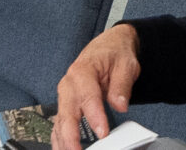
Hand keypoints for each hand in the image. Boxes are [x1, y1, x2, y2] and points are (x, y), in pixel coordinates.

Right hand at [52, 23, 140, 149]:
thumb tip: (120, 104)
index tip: (103, 132)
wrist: (108, 46)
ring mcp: (65, 96)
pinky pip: (60, 124)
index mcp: (82, 71)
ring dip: (62, 141)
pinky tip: (62, 149)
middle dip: (71, 135)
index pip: (88, 97)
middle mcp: (69, 84)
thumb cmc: (114, 54)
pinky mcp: (66, 104)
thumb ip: (122, 85)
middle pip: (67, 113)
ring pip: (60, 122)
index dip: (95, 116)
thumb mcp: (126, 64)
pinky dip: (59, 138)